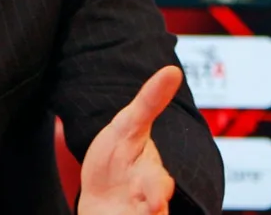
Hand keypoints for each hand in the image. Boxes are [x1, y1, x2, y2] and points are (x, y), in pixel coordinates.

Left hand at [78, 66, 181, 214]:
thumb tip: (173, 70)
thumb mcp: (127, 127)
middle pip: (155, 210)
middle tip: (149, 206)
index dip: (155, 190)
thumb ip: (150, 102)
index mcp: (152, 175)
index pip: (158, 183)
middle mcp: (149, 201)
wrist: (98, 197)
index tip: (155, 197)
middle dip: (150, 207)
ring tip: (139, 213)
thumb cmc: (115, 159)